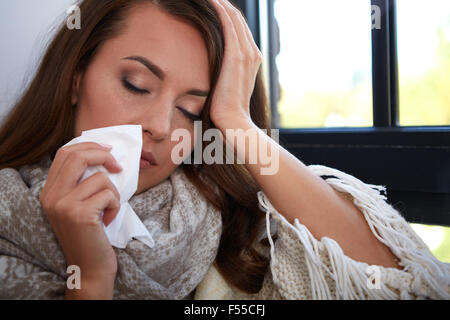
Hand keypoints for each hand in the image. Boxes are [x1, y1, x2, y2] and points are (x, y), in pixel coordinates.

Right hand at [39, 142, 122, 281]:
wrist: (90, 266)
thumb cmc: (91, 233)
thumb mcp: (79, 204)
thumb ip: (81, 182)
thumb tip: (104, 153)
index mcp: (49, 191)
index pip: (64, 153)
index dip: (88, 146)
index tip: (107, 149)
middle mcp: (51, 196)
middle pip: (77, 156)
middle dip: (104, 156)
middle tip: (118, 166)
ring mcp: (64, 205)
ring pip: (100, 178)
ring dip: (114, 192)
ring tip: (109, 209)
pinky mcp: (80, 214)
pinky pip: (108, 194)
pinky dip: (116, 205)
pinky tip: (108, 220)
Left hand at [209, 0, 262, 127]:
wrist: (233, 120)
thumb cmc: (226, 108)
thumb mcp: (227, 86)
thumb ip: (224, 73)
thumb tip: (211, 71)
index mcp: (252, 58)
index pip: (239, 28)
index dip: (226, 14)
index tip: (211, 5)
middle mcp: (252, 52)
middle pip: (238, 19)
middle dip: (223, 4)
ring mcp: (247, 52)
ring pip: (234, 17)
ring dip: (220, 3)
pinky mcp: (236, 55)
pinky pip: (228, 23)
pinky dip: (219, 9)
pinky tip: (210, 0)